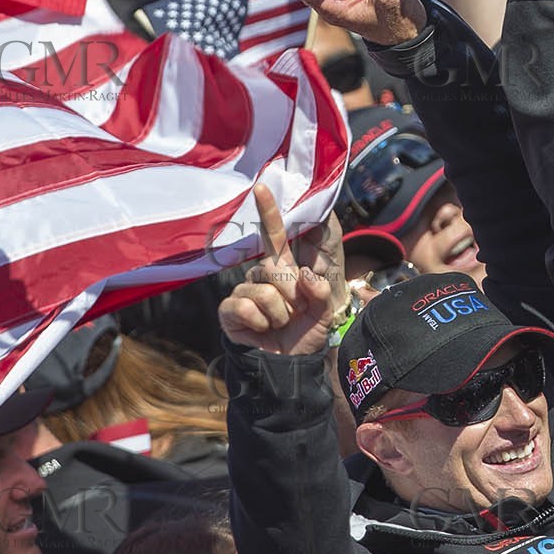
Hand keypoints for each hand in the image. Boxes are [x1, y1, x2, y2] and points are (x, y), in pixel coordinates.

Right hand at [219, 184, 345, 355]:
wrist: (290, 367)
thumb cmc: (306, 335)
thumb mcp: (324, 311)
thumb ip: (320, 290)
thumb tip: (302, 274)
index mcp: (284, 270)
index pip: (276, 237)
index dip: (269, 212)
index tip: (263, 186)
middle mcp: (261, 276)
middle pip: (274, 269)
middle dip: (291, 296)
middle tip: (294, 315)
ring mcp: (244, 292)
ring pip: (263, 291)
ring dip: (278, 313)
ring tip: (278, 325)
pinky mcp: (230, 310)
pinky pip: (244, 305)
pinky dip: (260, 321)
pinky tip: (261, 330)